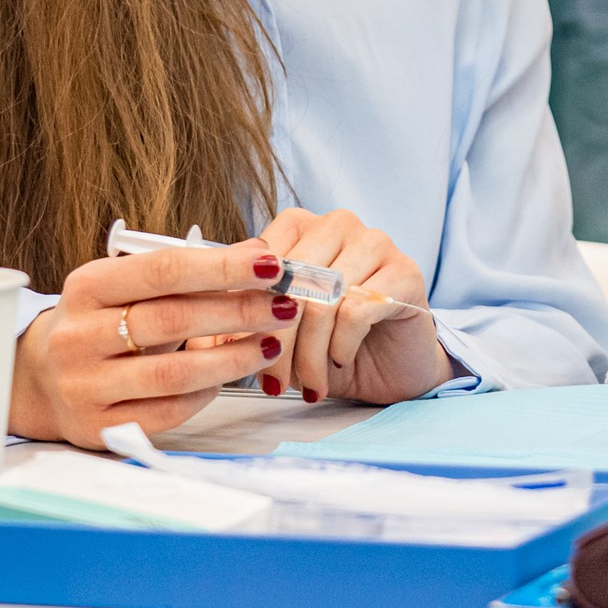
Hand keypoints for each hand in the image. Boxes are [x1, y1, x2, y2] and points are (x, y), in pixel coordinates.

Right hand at [9, 240, 294, 447]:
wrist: (39, 379)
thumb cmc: (99, 323)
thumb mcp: (124, 286)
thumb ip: (183, 274)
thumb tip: (257, 253)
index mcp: (86, 288)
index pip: (163, 270)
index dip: (221, 266)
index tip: (269, 262)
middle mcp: (79, 337)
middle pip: (173, 320)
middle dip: (239, 310)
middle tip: (283, 304)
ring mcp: (85, 386)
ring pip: (175, 372)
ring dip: (233, 357)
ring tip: (271, 342)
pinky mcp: (100, 427)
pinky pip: (168, 410)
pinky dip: (206, 392)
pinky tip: (228, 376)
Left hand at [255, 208, 451, 405]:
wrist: (391, 368)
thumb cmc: (330, 345)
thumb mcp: (277, 334)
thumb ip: (240, 321)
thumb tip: (202, 330)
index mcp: (300, 225)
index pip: (260, 261)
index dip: (247, 312)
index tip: (243, 354)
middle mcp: (337, 223)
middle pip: (293, 281)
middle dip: (279, 340)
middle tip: (275, 382)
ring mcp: (375, 242)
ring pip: (324, 299)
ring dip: (310, 353)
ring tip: (309, 383)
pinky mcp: (405, 272)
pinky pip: (358, 311)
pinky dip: (341, 347)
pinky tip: (341, 360)